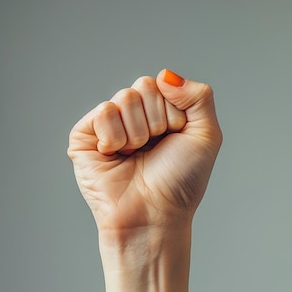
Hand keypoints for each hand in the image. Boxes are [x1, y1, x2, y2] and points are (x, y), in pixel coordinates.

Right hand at [68, 69, 221, 233]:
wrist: (154, 215)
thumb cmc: (180, 183)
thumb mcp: (206, 136)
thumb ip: (199, 96)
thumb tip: (165, 75)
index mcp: (159, 113)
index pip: (163, 85)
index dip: (173, 113)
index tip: (173, 140)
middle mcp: (132, 117)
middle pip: (143, 86)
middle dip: (155, 121)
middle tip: (152, 149)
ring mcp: (107, 127)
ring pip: (124, 98)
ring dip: (137, 133)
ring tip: (134, 156)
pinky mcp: (84, 138)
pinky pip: (103, 112)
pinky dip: (115, 137)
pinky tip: (115, 156)